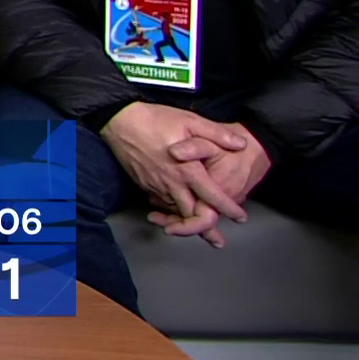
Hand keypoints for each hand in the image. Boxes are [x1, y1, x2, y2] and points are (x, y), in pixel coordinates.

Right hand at [101, 103, 248, 246]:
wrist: (119, 120)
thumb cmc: (155, 119)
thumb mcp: (190, 121)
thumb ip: (217, 134)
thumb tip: (241, 145)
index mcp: (187, 170)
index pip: (212, 197)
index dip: (229, 209)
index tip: (240, 217)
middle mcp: (172, 183)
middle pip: (192, 215)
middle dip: (206, 230)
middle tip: (218, 240)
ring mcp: (156, 185)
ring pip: (175, 212)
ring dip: (187, 222)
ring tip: (199, 230)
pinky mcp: (144, 184)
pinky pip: (161, 203)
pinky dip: (171, 211)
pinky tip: (176, 211)